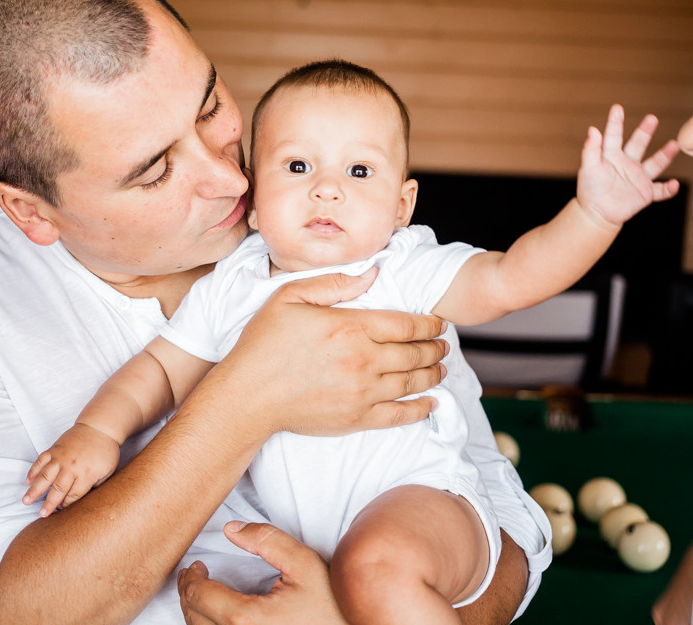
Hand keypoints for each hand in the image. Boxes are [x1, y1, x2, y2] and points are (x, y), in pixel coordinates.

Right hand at [23, 423, 119, 516]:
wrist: (99, 426)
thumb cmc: (106, 451)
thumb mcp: (108, 472)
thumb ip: (96, 487)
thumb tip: (85, 502)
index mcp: (87, 474)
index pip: (73, 495)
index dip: (66, 505)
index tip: (60, 511)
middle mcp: (71, 467)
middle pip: (58, 490)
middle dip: (49, 504)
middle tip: (42, 515)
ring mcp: (61, 457)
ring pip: (45, 477)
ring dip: (34, 490)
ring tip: (26, 501)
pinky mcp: (54, 449)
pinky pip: (40, 461)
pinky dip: (33, 471)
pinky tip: (28, 482)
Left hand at [179, 521, 347, 624]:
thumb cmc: (331, 605)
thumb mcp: (304, 563)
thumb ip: (266, 540)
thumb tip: (231, 529)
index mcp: (246, 618)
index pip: (198, 595)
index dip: (192, 577)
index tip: (197, 567)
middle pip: (193, 618)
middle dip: (189, 593)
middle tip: (195, 576)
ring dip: (196, 614)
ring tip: (203, 596)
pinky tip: (217, 618)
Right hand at [219, 269, 447, 438]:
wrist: (248, 395)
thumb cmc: (264, 343)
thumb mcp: (291, 296)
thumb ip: (335, 283)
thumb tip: (374, 273)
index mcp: (351, 326)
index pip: (406, 324)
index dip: (429, 323)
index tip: (439, 323)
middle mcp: (364, 360)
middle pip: (415, 353)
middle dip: (436, 348)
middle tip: (445, 345)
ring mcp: (363, 392)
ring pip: (412, 382)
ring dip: (433, 374)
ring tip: (442, 369)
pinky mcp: (356, 419)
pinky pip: (400, 415)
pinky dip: (421, 409)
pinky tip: (432, 404)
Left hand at [577, 104, 678, 227]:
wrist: (597, 213)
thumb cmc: (590, 190)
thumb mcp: (588, 168)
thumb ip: (590, 150)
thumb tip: (592, 130)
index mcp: (611, 156)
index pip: (614, 136)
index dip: (615, 122)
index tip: (617, 108)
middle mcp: (628, 163)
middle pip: (638, 144)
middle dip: (645, 132)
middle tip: (652, 118)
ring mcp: (638, 177)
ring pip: (655, 164)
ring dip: (665, 155)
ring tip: (675, 144)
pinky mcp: (645, 193)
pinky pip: (660, 191)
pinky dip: (668, 189)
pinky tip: (674, 184)